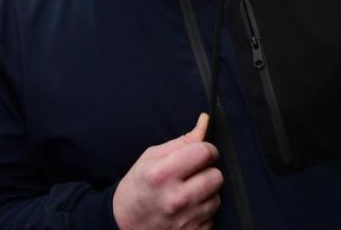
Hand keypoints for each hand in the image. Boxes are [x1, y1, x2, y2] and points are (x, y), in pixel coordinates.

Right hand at [113, 114, 222, 229]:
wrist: (123, 226)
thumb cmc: (137, 187)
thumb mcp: (150, 158)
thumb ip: (181, 141)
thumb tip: (205, 121)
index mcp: (162, 174)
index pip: (204, 152)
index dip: (206, 149)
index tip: (200, 153)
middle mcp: (175, 198)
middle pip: (216, 176)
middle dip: (207, 171)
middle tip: (192, 175)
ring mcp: (185, 220)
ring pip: (217, 197)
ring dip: (206, 193)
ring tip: (187, 193)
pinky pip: (213, 217)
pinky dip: (203, 212)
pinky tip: (187, 210)